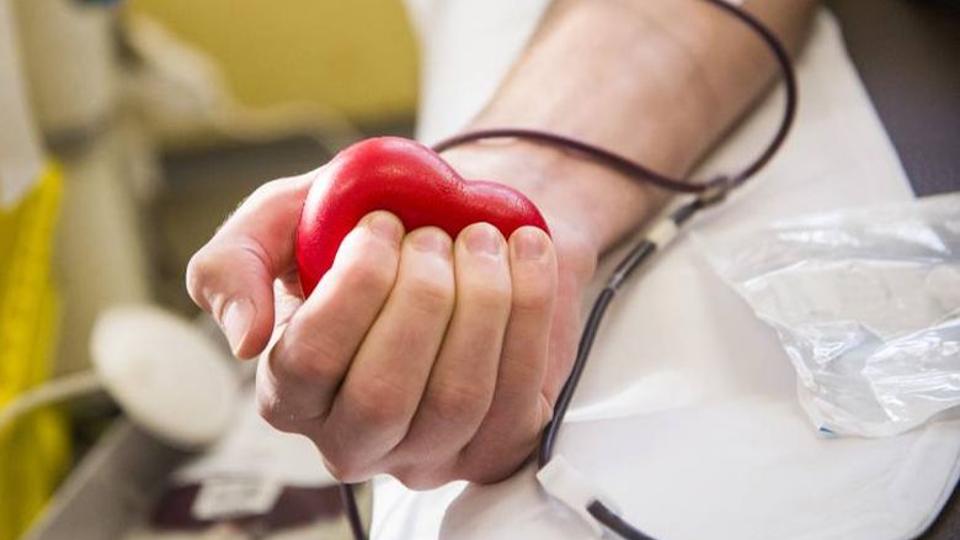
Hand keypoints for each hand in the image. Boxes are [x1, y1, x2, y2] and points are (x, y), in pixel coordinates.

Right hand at [186, 156, 596, 487]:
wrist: (464, 223)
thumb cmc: (367, 226)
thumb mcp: (284, 222)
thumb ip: (234, 264)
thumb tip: (243, 337)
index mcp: (291, 392)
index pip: (307, 363)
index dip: (353, 286)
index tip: (382, 224)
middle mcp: (354, 437)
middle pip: (382, 395)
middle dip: (420, 298)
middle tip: (434, 236)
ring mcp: (428, 451)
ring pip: (456, 398)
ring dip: (481, 301)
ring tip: (481, 241)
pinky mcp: (496, 443)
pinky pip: (518, 397)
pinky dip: (531, 311)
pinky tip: (526, 257)